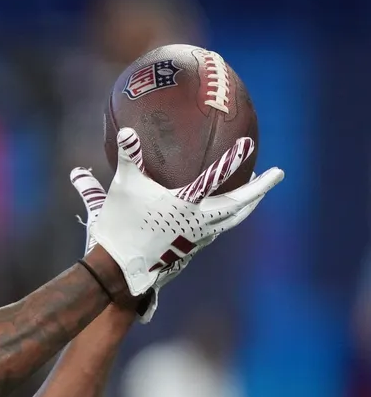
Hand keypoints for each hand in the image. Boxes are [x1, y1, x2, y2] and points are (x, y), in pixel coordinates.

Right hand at [71, 128, 283, 320]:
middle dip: (260, 188)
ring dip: (249, 205)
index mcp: (184, 204)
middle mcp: (197, 221)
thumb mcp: (124, 187)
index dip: (232, 161)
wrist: (119, 266)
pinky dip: (231, 218)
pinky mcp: (191, 247)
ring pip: (232, 220)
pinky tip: (229, 216)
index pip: (214, 179)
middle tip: (278, 174)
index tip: (248, 145)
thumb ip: (128, 157)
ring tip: (260, 195)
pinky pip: (219, 229)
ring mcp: (197, 237)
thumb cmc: (121, 224)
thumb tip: (127, 130)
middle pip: (238, 204)